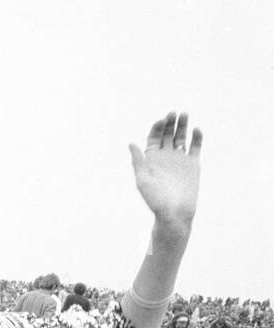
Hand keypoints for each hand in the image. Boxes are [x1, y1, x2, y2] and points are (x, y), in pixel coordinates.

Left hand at [129, 112, 201, 230]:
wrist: (175, 214)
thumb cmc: (155, 200)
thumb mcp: (143, 180)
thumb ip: (138, 161)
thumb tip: (131, 143)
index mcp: (151, 159)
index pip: (154, 136)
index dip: (157, 127)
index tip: (161, 121)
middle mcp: (165, 156)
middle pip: (167, 133)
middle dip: (170, 122)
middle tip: (174, 113)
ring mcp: (179, 159)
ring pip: (181, 136)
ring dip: (183, 125)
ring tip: (185, 114)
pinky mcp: (192, 164)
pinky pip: (195, 146)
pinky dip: (197, 137)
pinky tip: (196, 130)